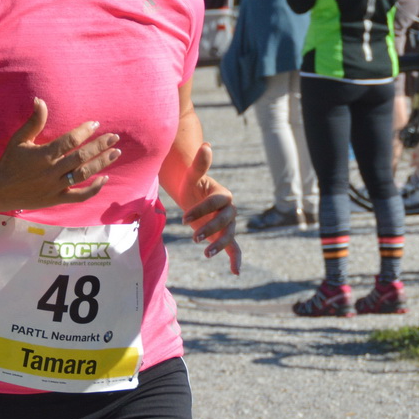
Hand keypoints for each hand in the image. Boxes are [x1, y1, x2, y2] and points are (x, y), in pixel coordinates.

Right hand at [0, 98, 120, 211]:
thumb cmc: (10, 161)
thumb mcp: (19, 139)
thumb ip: (34, 121)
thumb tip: (40, 100)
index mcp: (44, 154)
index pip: (70, 141)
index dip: (85, 131)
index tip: (96, 123)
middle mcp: (51, 171)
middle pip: (81, 157)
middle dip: (100, 146)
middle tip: (114, 138)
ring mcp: (55, 186)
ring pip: (84, 174)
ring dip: (101, 163)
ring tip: (115, 153)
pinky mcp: (56, 199)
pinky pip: (79, 196)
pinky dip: (94, 189)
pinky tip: (105, 179)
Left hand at [179, 142, 239, 273]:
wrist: (191, 196)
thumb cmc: (191, 185)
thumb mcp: (192, 176)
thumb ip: (200, 164)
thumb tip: (206, 145)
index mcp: (223, 194)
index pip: (216, 202)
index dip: (201, 209)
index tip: (182, 218)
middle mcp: (229, 209)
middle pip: (225, 220)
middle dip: (211, 228)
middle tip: (193, 237)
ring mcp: (228, 224)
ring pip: (229, 235)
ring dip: (220, 245)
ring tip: (206, 254)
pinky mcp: (224, 236)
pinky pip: (234, 248)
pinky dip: (235, 259)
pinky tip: (236, 272)